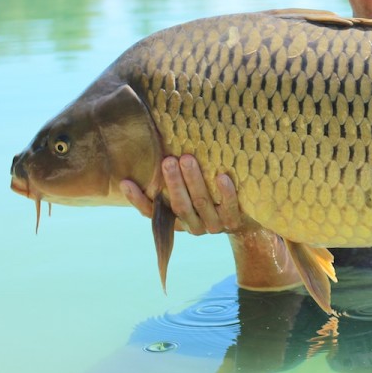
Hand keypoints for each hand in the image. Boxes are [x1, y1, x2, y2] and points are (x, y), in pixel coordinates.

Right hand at [121, 155, 244, 234]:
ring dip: (194, 181)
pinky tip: (222, 176)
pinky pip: (229, 206)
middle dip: (173, 182)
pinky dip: (225, 192)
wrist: (246, 224)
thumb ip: (176, 181)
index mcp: (176, 221)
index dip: (137, 199)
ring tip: (187, 159)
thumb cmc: (212, 200)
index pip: (151, 213)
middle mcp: (193, 226)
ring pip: (201, 202)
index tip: (125, 182)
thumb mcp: (191, 195)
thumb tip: (160, 146)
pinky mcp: (233, 222)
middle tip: (168, 160)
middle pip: (179, 205)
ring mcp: (213, 225)